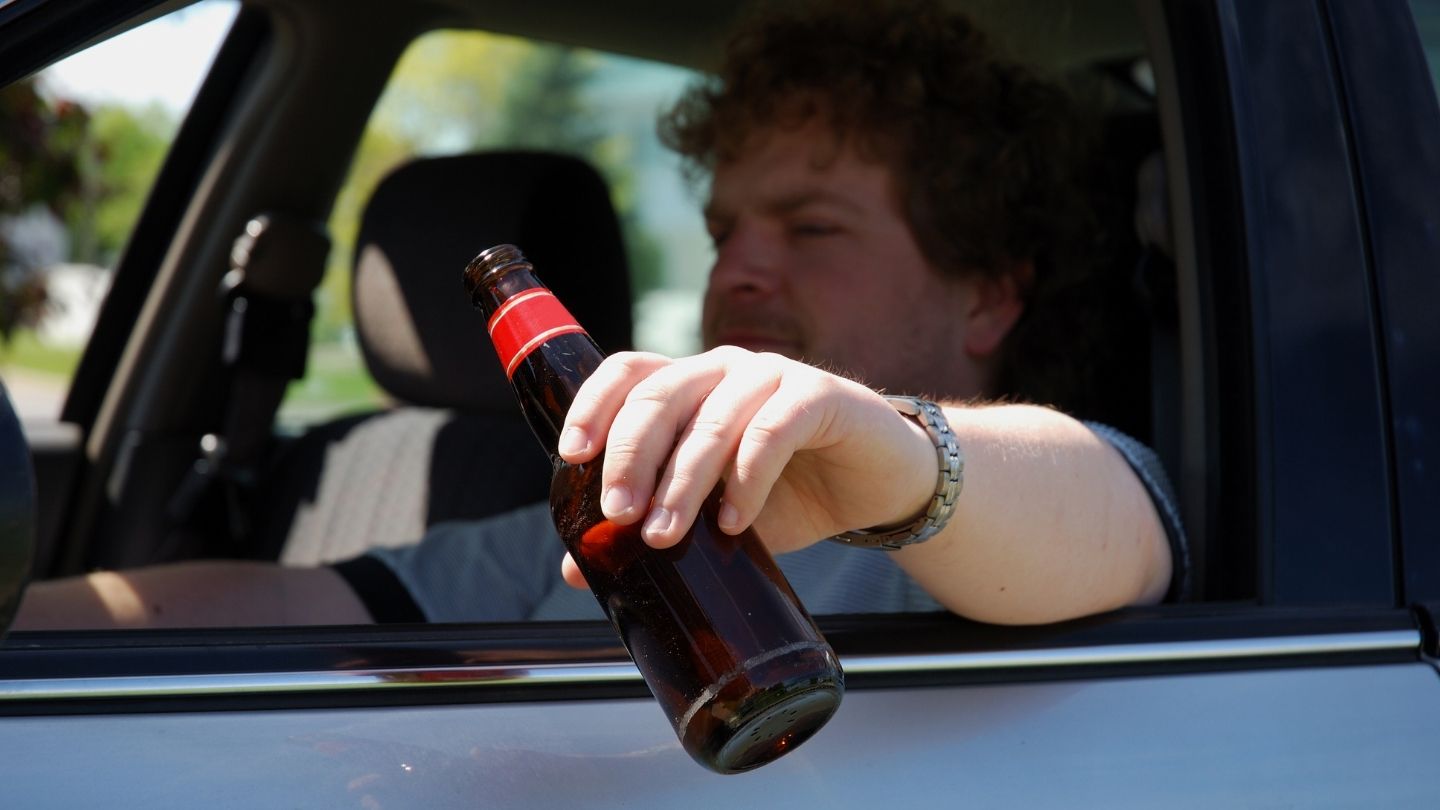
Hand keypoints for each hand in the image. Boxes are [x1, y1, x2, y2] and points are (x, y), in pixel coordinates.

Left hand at [555, 347, 934, 585]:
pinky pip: (772, 428)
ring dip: (682, 481)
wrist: (879, 486)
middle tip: (619, 514)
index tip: (574, 456)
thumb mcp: (713, 518)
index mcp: (691, 385)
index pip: (629, 372)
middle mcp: (724, 369)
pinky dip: (747, 477)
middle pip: (659, 395)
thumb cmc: (791, 494)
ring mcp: (772, 376)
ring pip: (711, 418)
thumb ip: (654, 530)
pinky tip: (736, 520)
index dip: (594, 405)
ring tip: (666, 535)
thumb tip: (575, 569)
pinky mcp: (820, 395)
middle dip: (631, 457)